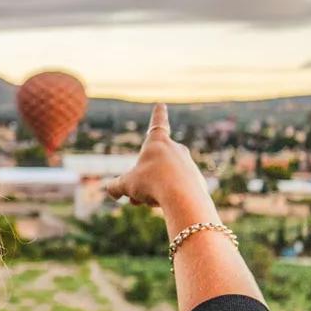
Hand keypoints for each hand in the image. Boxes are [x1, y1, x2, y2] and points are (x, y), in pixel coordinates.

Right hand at [106, 104, 216, 229]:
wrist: (183, 199)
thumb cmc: (152, 184)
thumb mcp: (126, 184)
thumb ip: (116, 186)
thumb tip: (113, 190)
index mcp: (158, 142)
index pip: (157, 124)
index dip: (157, 115)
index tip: (161, 104)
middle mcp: (176, 149)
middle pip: (154, 162)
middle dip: (142, 178)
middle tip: (133, 196)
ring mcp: (188, 165)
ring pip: (164, 177)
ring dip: (153, 189)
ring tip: (147, 202)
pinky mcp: (197, 181)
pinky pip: (177, 187)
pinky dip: (168, 196)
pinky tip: (165, 205)